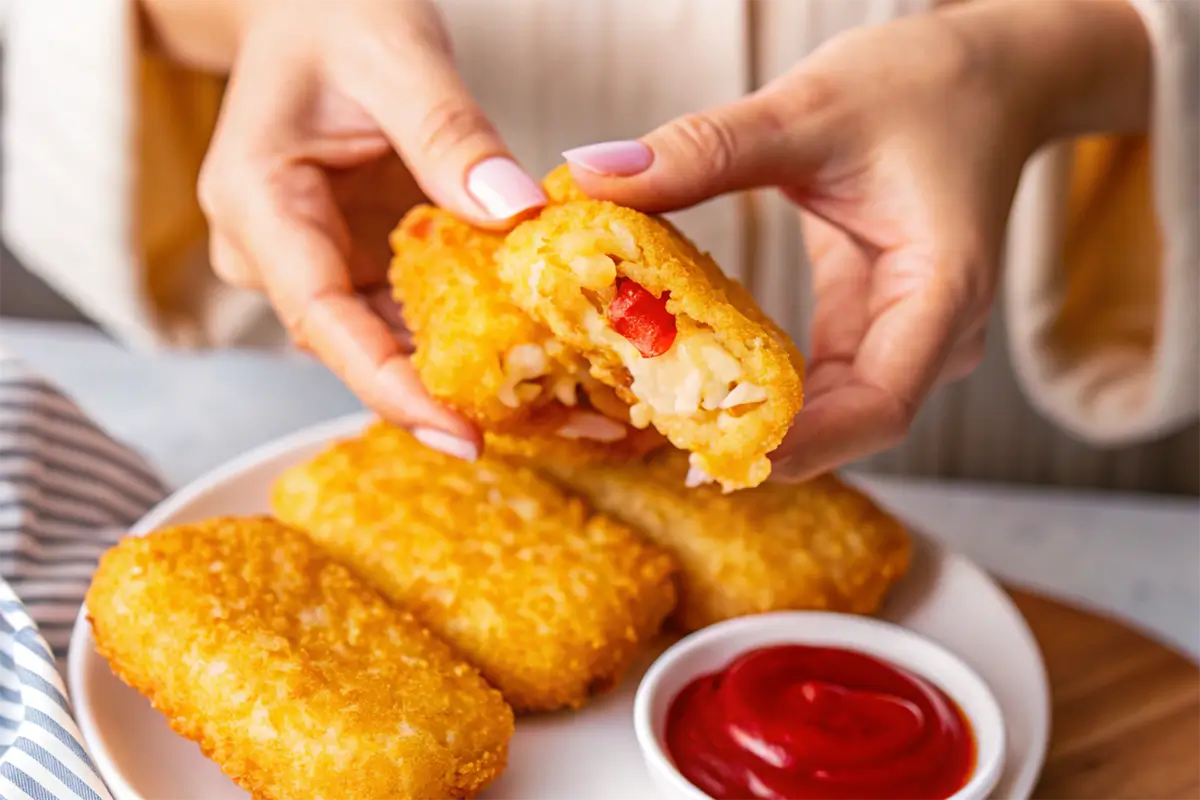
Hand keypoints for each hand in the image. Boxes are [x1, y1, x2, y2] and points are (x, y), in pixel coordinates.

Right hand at [170, 0, 547, 458]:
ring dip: (471, 376)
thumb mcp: (397, 54)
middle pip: (359, 348)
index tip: (461, 435)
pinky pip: (410, 314)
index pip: (321, 316)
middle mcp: (277, 251)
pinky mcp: (357, 261)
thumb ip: (450, 134)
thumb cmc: (336, 14)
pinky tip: (541, 355)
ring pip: (389, 342)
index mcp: (258, 201)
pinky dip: (471, 335)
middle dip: (450, 397)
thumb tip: (517, 215)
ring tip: (566, 411)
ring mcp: (319, 261)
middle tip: (556, 432)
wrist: (309, 7)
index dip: (390, 386)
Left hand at [561, 0, 1149, 480]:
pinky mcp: (872, 324)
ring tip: (670, 422)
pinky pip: (819, 379)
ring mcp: (906, 335)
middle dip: (762, 438)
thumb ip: (705, 149)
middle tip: (667, 443)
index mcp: (945, 289)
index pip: (880, 406)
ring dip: (758, 419)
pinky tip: (701, 385)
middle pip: (851, 421)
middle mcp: (934, 332)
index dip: (803, 445)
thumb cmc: (922, 86)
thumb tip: (593, 176)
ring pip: (833, 411)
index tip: (717, 455)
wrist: (983, 78)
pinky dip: (762, 384)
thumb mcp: (809, 109)